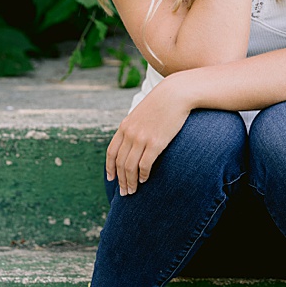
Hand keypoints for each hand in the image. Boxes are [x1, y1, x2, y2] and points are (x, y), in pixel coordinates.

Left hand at [105, 77, 193, 194]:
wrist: (175, 94)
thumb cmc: (162, 103)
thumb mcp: (141, 113)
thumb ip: (134, 127)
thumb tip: (132, 142)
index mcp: (125, 127)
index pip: (111, 152)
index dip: (110, 168)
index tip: (111, 179)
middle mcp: (130, 134)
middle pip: (120, 163)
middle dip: (120, 180)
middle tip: (124, 192)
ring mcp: (142, 139)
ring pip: (130, 167)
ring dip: (130, 182)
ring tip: (133, 191)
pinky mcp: (156, 143)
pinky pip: (145, 165)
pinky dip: (143, 175)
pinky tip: (145, 180)